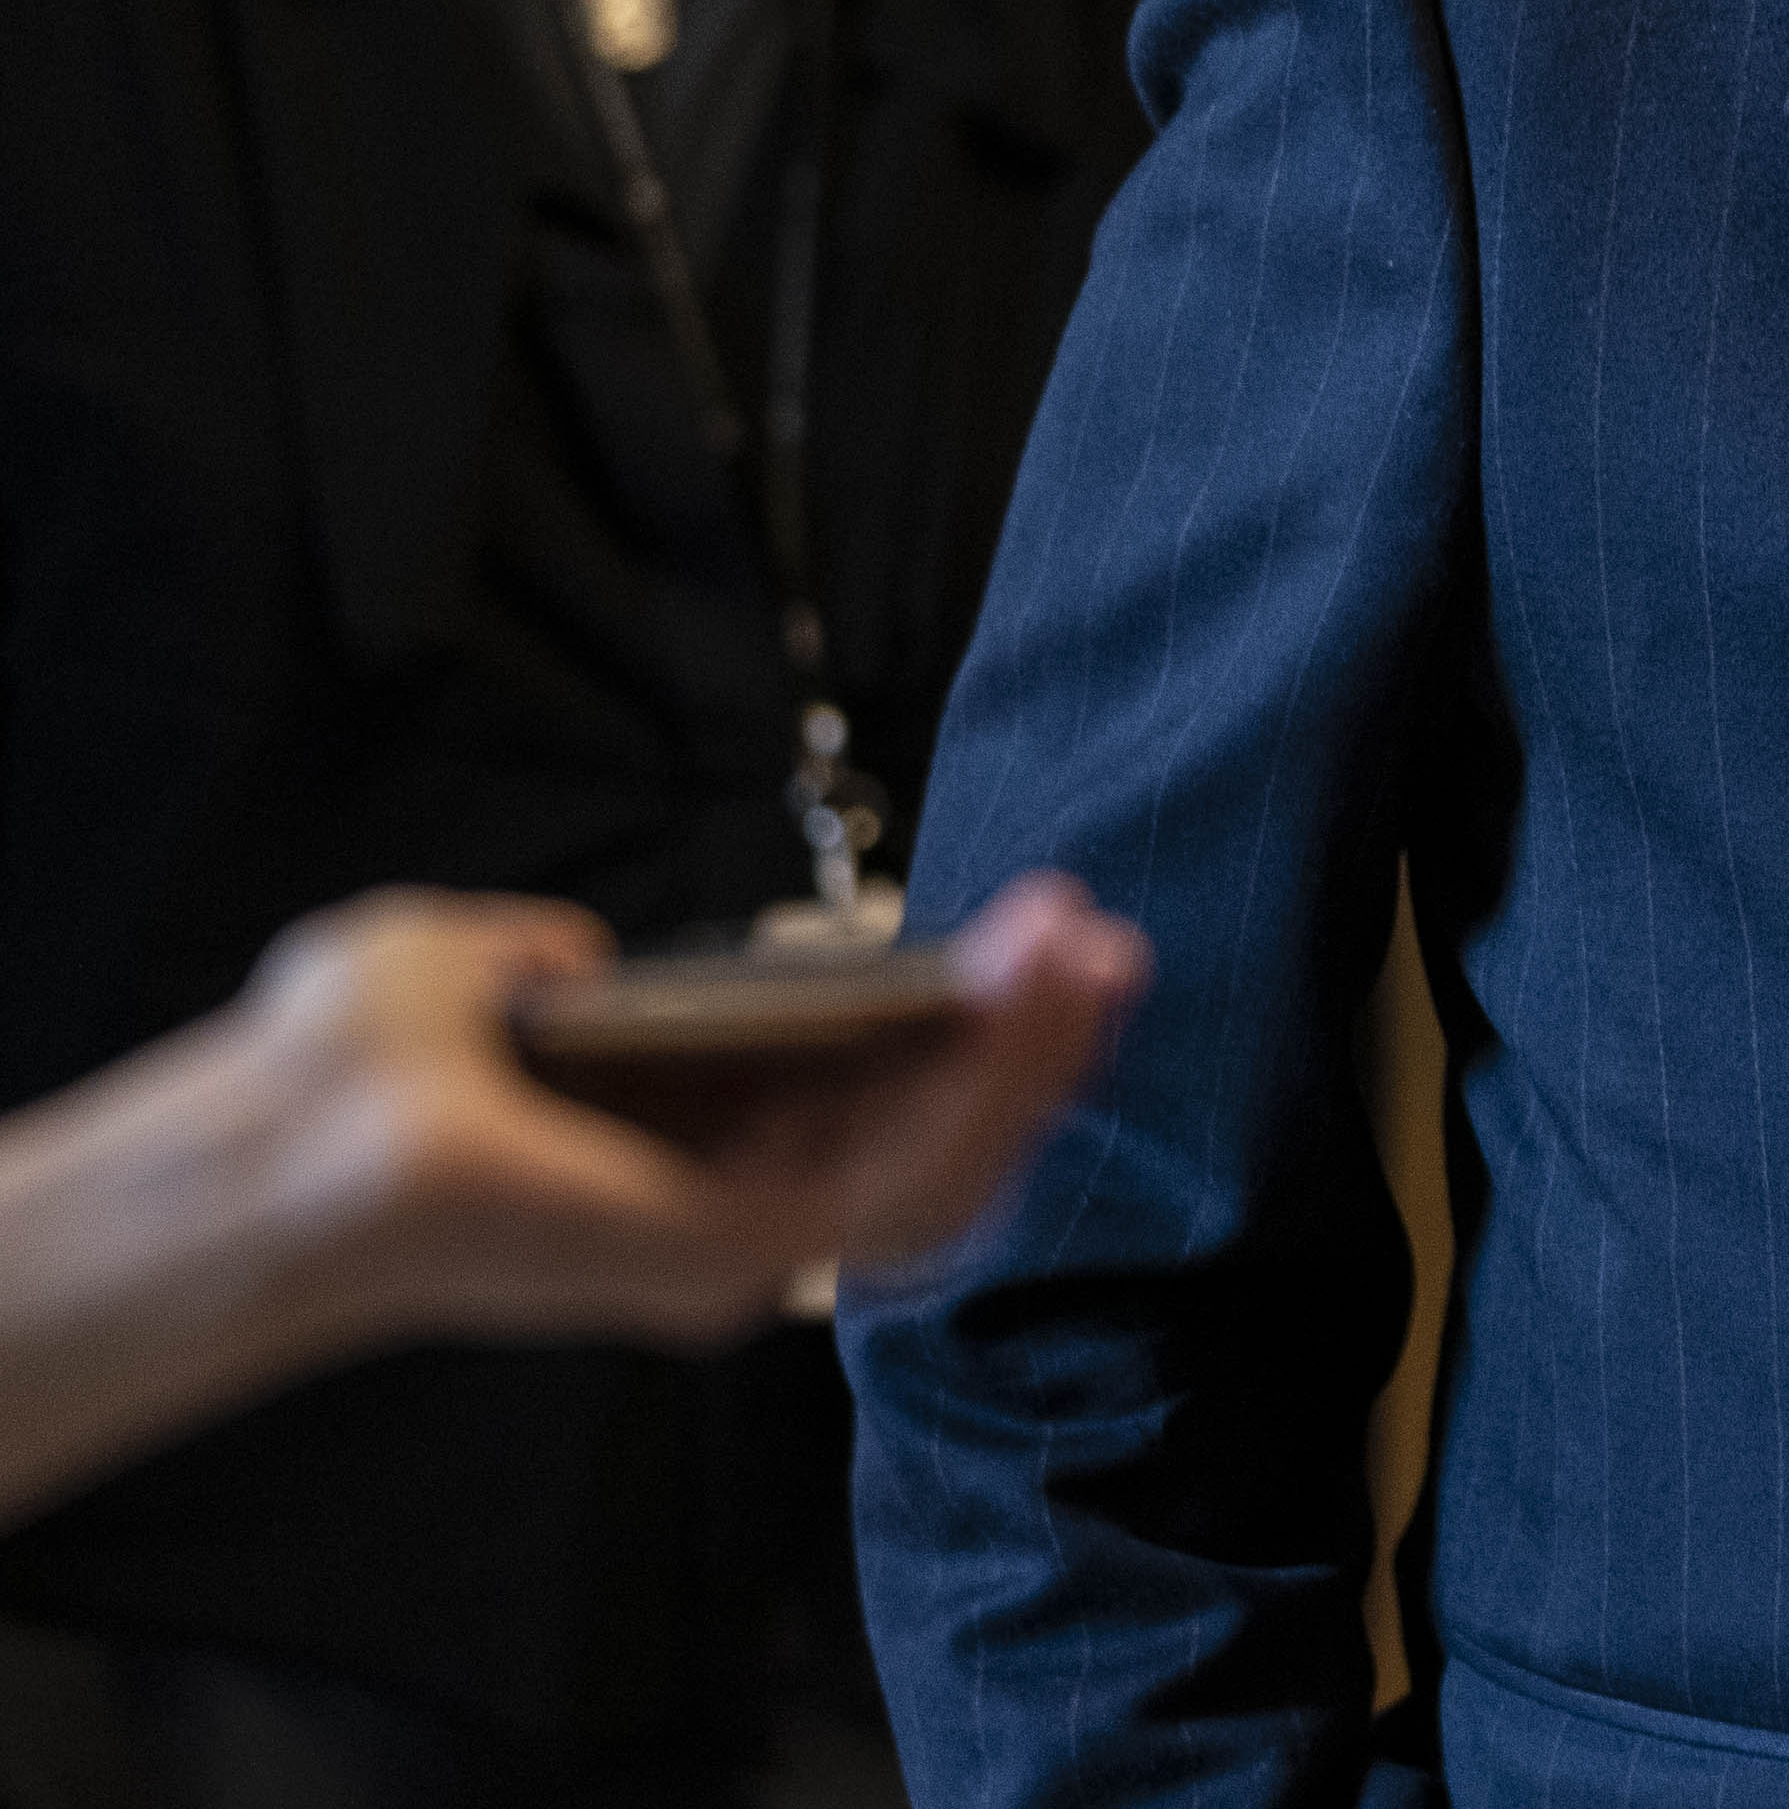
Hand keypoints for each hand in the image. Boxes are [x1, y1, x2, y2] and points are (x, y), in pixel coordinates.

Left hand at [251, 874, 1146, 1348]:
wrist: (267, 1148)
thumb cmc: (330, 1071)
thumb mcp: (451, 974)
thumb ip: (524, 964)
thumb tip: (564, 957)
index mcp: (667, 1169)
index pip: (861, 1121)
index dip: (961, 1043)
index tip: (1029, 945)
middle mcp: (717, 1228)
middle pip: (930, 1151)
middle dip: (1029, 1050)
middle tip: (1102, 948)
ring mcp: (731, 1254)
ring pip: (939, 1174)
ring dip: (1030, 1064)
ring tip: (1088, 960)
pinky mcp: (734, 1262)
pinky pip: (898, 1192)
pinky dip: (981, 1096)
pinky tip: (1027, 1009)